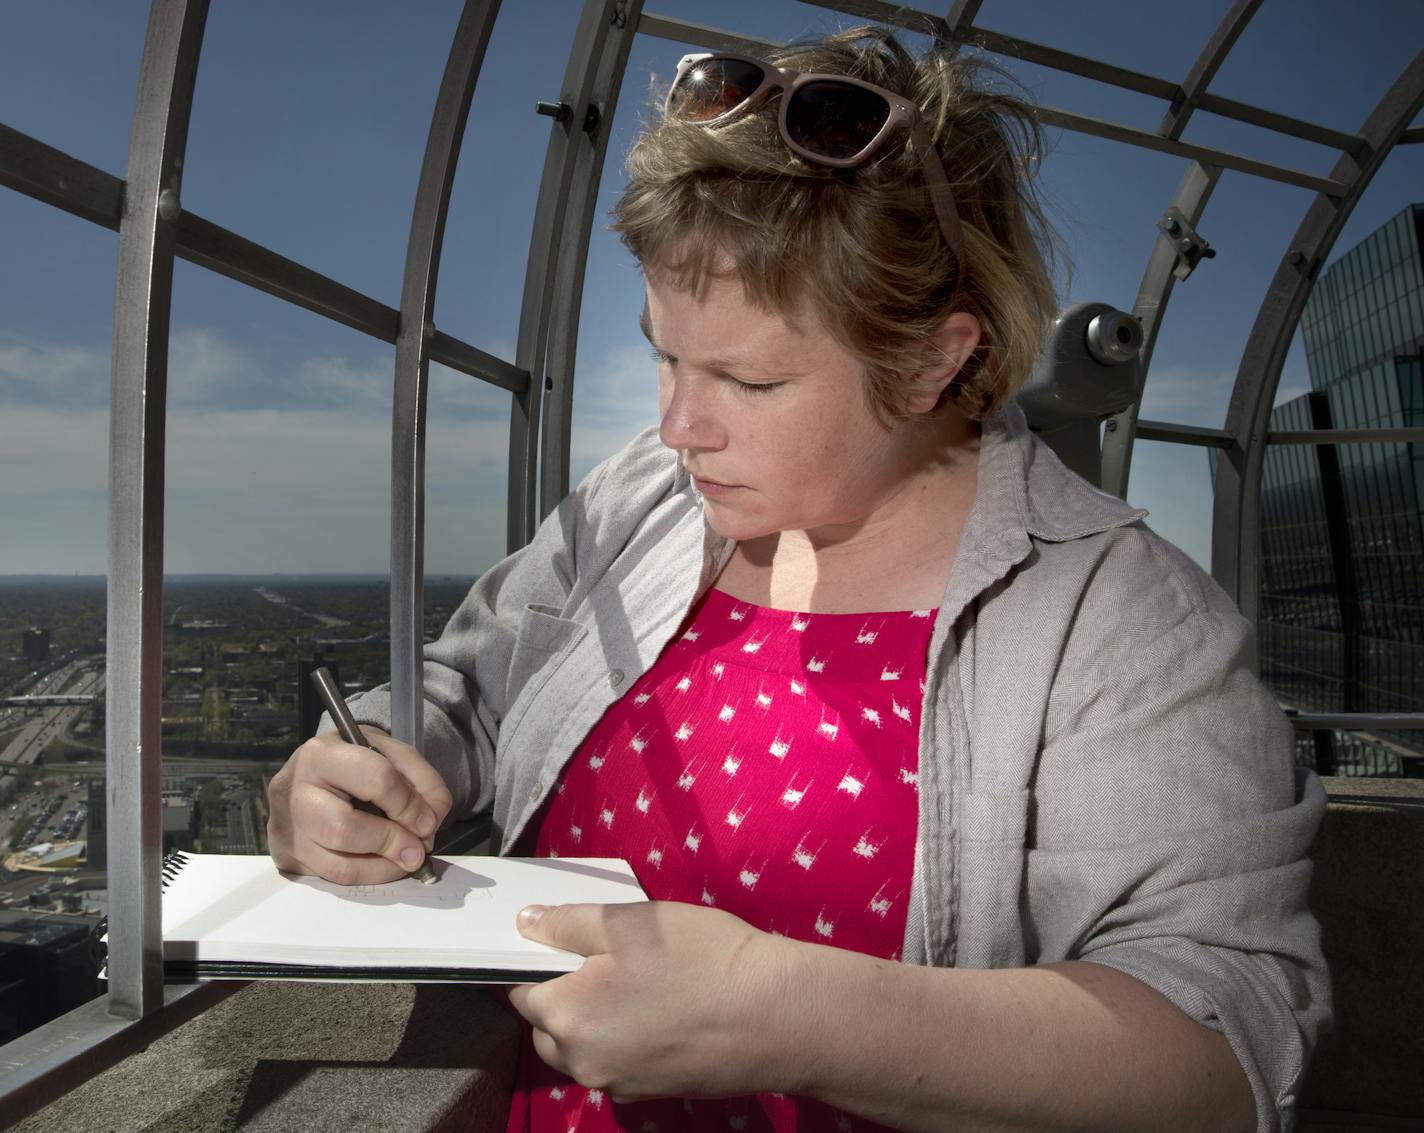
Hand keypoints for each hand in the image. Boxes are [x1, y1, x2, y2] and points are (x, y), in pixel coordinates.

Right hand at [266, 727, 452, 884]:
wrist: (317, 771)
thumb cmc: (356, 760)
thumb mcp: (392, 753)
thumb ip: (422, 780)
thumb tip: (431, 821)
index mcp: (321, 754)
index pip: (374, 779)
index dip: (408, 805)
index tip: (427, 822)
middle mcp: (293, 791)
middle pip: (345, 828)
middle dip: (392, 842)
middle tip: (417, 849)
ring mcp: (287, 828)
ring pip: (338, 864)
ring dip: (384, 868)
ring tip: (405, 858)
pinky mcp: (288, 857)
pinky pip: (332, 878)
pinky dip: (368, 876)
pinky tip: (383, 864)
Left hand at [506, 901, 800, 1100]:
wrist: (776, 1016)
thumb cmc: (701, 959)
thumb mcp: (628, 922)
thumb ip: (567, 923)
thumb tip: (525, 925)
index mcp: (566, 1017)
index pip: (520, 990)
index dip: (536, 960)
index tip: (562, 941)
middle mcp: (583, 1061)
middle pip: (548, 1026)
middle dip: (563, 993)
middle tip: (605, 956)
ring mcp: (619, 1082)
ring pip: (583, 1046)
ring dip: (594, 1017)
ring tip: (638, 981)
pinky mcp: (652, 1090)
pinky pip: (618, 1060)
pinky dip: (626, 1036)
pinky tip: (663, 1007)